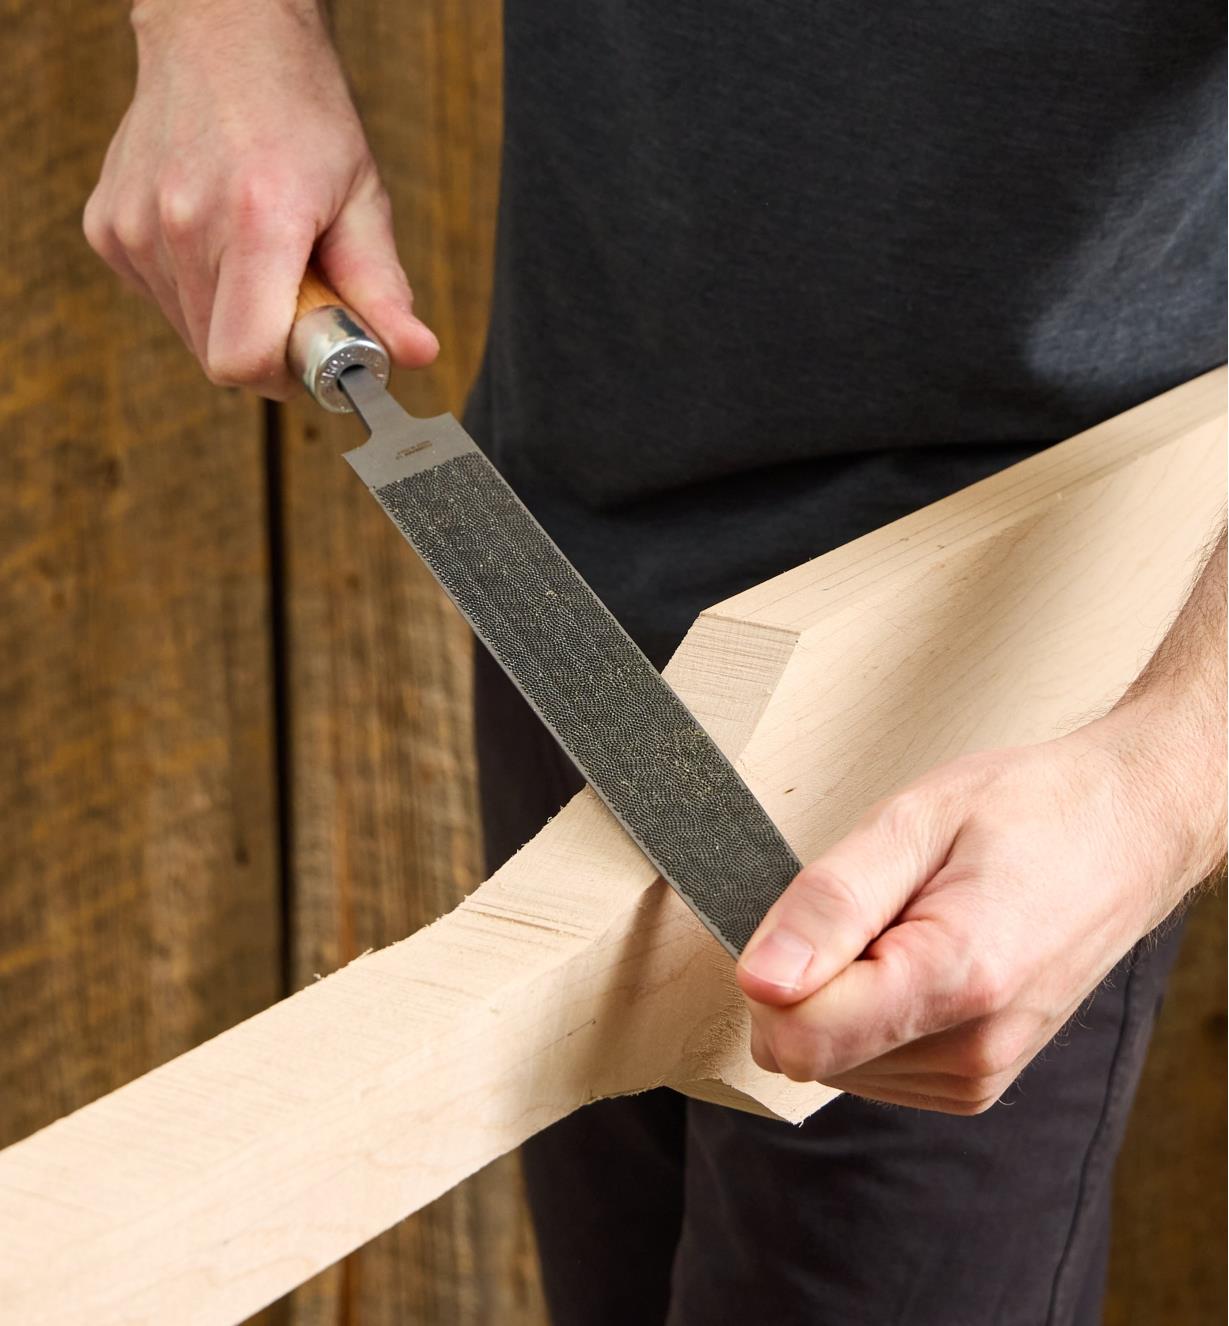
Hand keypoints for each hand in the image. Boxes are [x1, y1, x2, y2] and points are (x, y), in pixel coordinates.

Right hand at [84, 0, 437, 398]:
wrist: (222, 35)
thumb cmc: (302, 113)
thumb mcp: (361, 198)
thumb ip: (383, 288)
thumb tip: (418, 356)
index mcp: (257, 221)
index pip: (244, 361)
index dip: (283, 378)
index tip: (311, 355)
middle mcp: (183, 225)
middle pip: (219, 358)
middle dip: (265, 349)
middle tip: (295, 299)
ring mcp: (134, 227)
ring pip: (188, 333)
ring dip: (230, 319)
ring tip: (257, 259)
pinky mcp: (106, 228)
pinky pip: (160, 300)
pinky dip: (195, 292)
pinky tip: (216, 241)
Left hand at [735, 706, 1221, 1113]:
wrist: (1125, 828)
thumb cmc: (1027, 811)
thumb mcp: (911, 821)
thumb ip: (830, 905)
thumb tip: (759, 980)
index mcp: (956, 980)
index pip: (797, 1038)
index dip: (775, 972)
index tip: (812, 916)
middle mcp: (972, 1053)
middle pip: (808, 1052)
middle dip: (810, 978)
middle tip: (878, 905)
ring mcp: (978, 1078)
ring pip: (833, 1062)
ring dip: (843, 994)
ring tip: (909, 922)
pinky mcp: (974, 1084)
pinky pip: (870, 1064)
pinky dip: (870, 1012)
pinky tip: (918, 954)